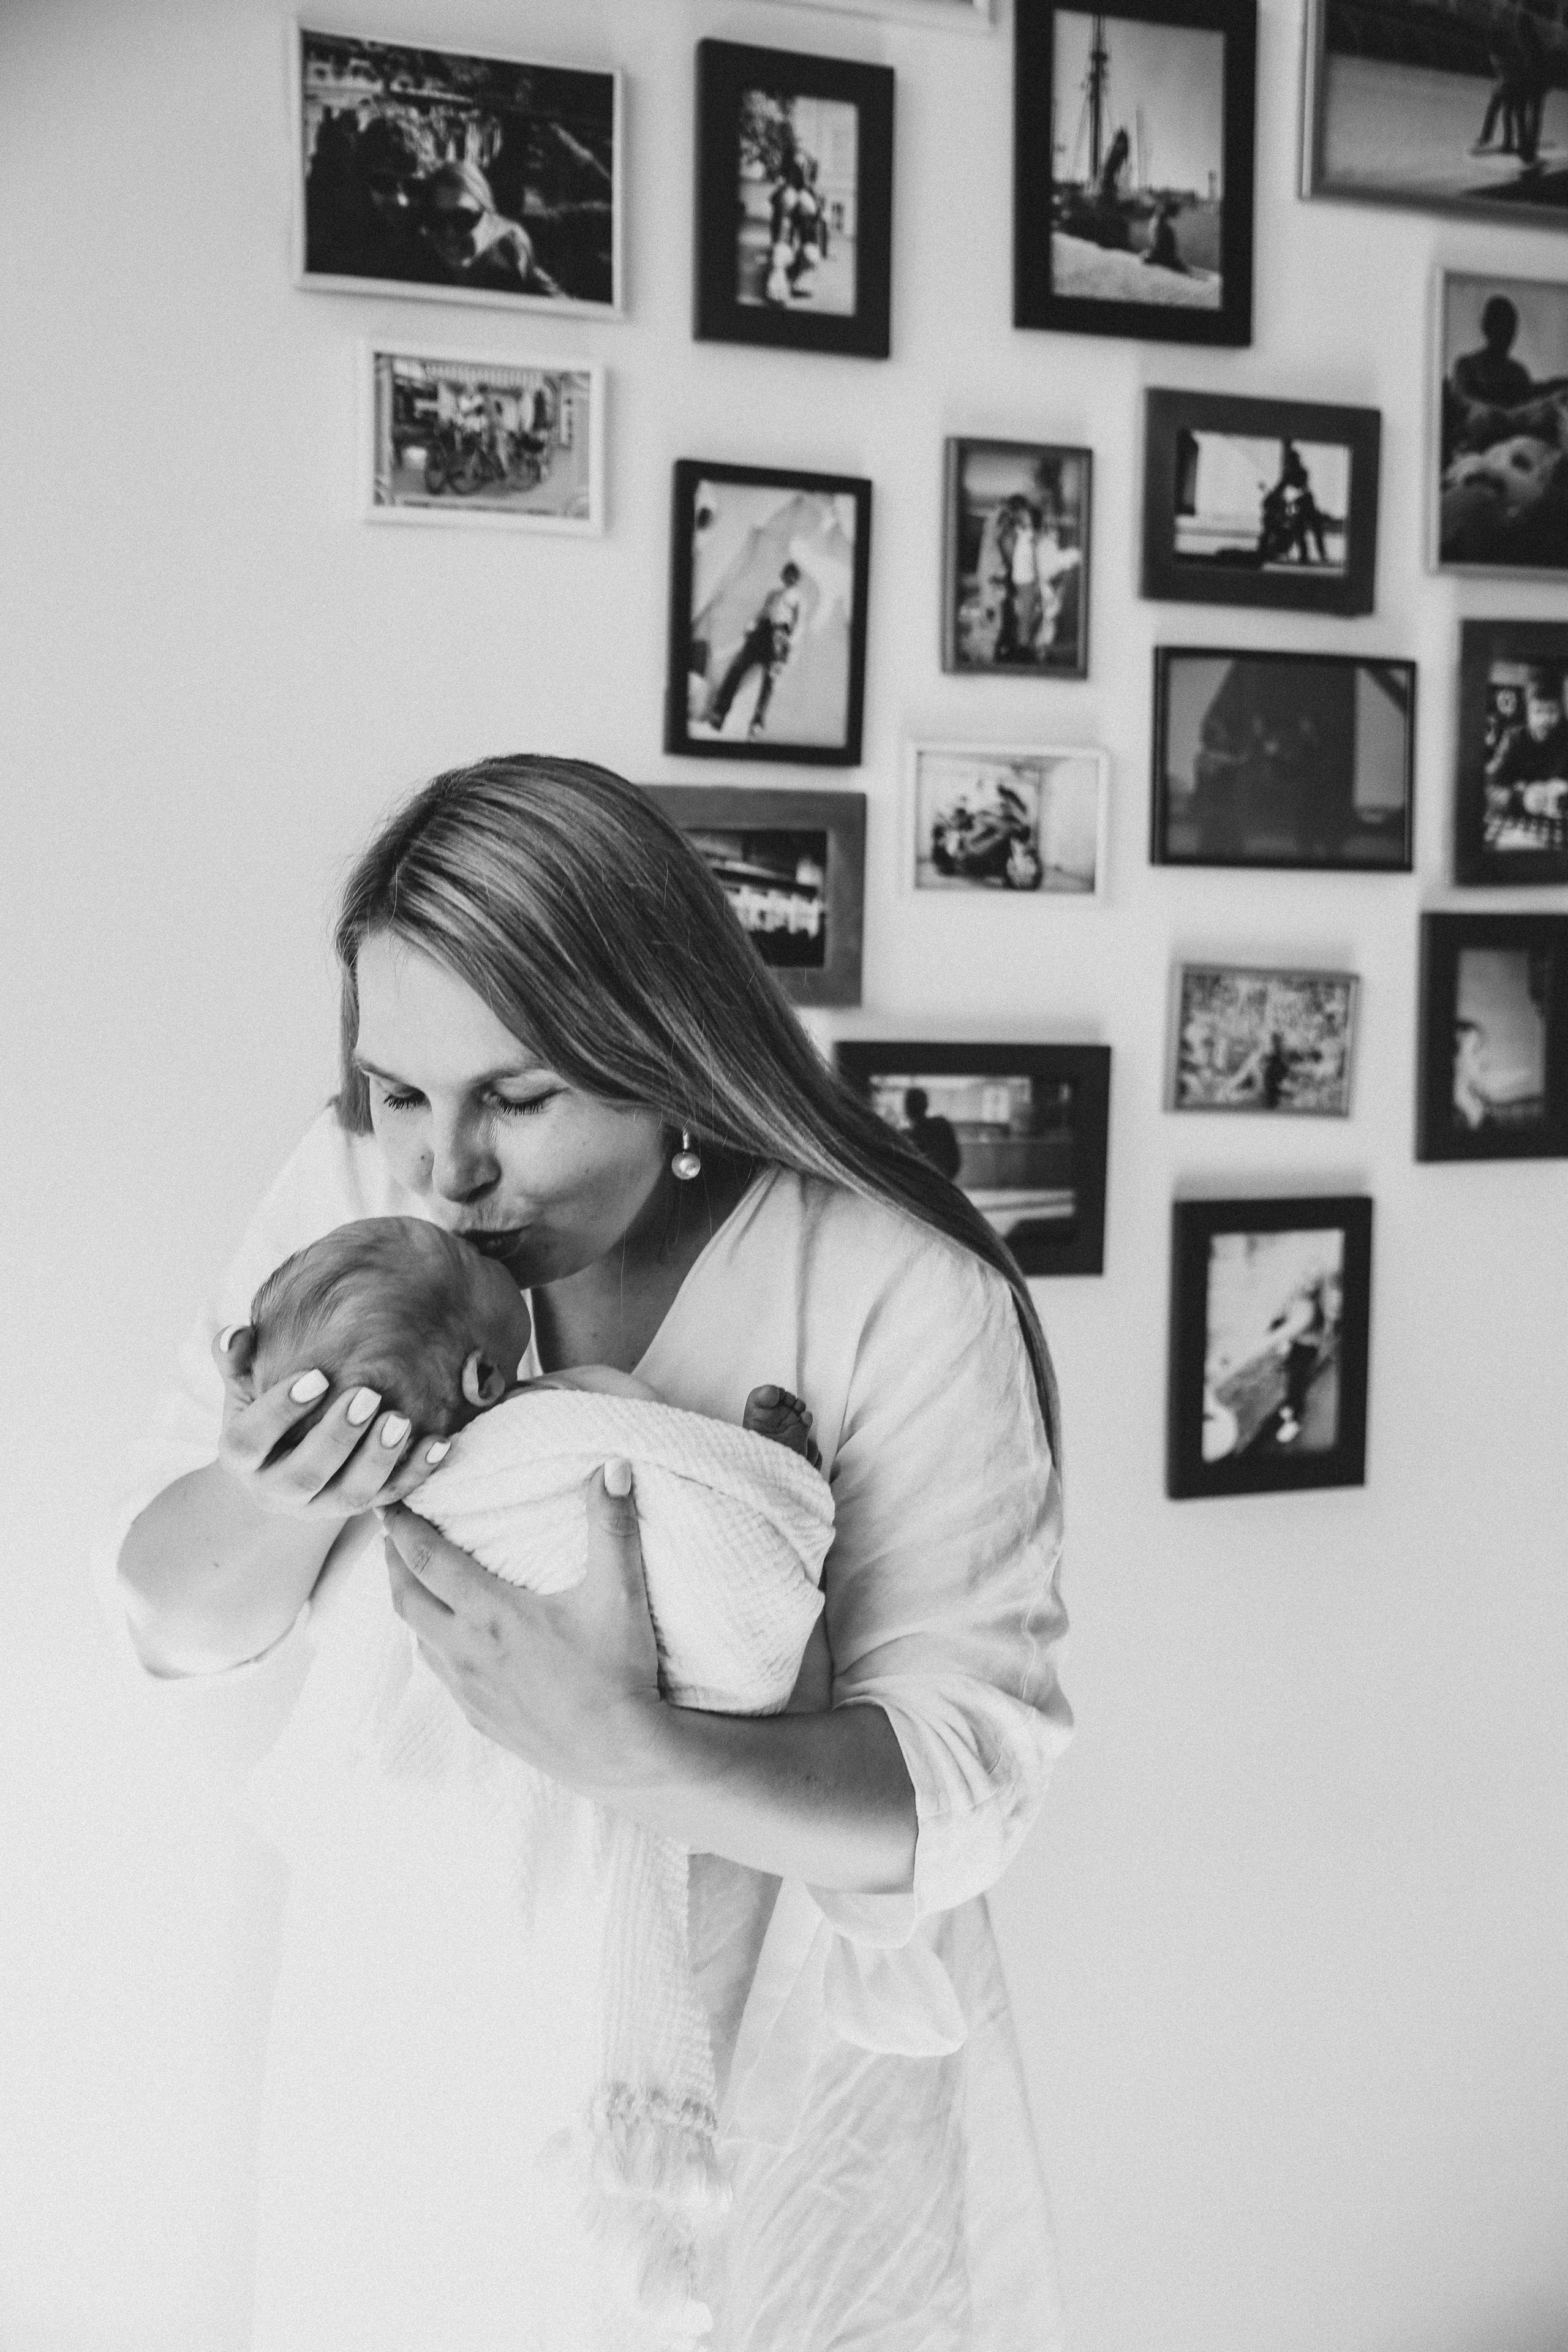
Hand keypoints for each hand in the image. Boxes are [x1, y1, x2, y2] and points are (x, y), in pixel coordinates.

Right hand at [212, 1323, 443, 1520]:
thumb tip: (236, 1334)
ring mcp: (321, 1505)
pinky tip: (437, 1442)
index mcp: (242, 1459)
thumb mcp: (245, 1387)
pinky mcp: (360, 1508)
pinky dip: (416, 1472)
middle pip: (304, 1476)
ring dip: (379, 1459)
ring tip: (401, 1420)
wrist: (281, 1465)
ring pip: (351, 1496)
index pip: (251, 1441)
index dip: (281, 1410)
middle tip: (367, 1395)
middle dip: (337, 1437)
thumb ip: (236, 1360)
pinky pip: (390, 1498)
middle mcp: (278, 1490)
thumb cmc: (265, 1413)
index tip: (316, 1377)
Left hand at [380, 1463, 663, 1791]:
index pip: (427, 1560)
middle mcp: (467, 1651)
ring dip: (407, 1604)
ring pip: (418, 1638)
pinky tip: (443, 1641)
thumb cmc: (619, 1672)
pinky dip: (430, 1644)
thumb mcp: (619, 1593)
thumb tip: (614, 1466)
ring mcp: (469, 1689)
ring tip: (410, 1581)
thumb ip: (612, 1526)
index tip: (390, 1505)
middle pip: (406, 1598)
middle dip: (392, 1561)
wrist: (618, 1754)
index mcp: (492, 1614)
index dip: (403, 1528)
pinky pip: (439, 1674)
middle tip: (389, 1535)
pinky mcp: (479, 1718)